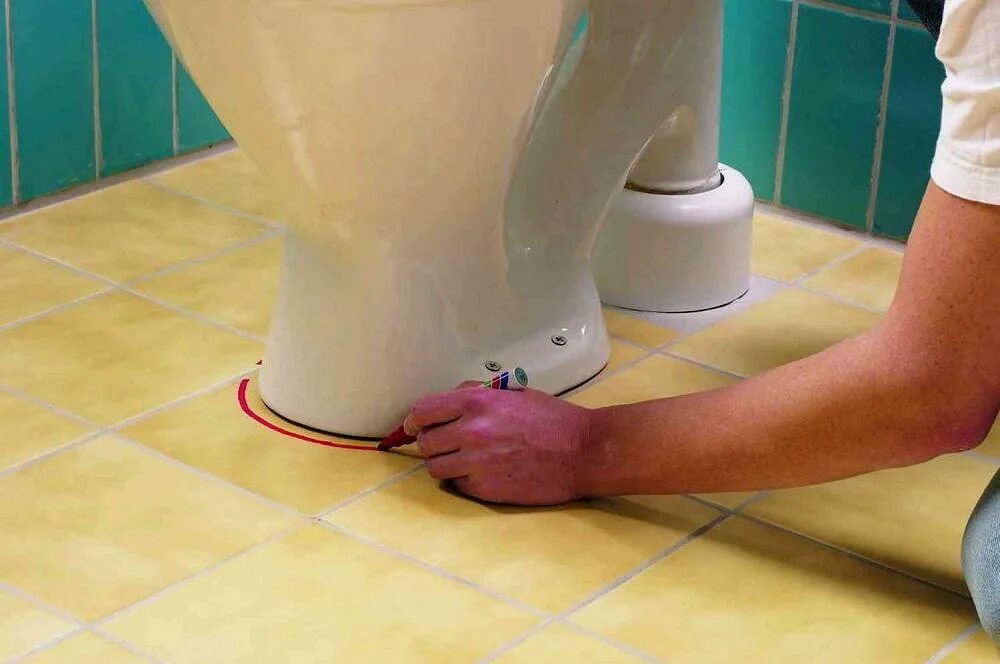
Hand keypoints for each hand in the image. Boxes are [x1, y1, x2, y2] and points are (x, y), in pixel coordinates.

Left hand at [403, 384, 593, 505]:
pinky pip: (458, 485)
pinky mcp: (486, 488)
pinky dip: (466, 481)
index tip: (412, 427)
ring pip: (435, 467)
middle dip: (433, 443)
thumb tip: (447, 400)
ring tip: (466, 460)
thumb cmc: (553, 421)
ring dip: (446, 464)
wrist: (583, 452)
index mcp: (477, 401)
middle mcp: (472, 430)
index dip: (414, 420)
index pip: (422, 410)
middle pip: (425, 442)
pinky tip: (487, 473)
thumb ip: (476, 393)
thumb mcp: (513, 393)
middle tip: (448, 444)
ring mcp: (477, 462)